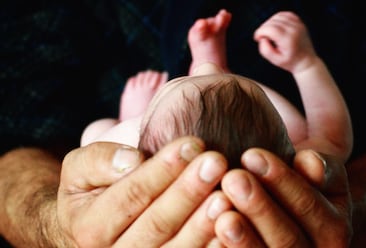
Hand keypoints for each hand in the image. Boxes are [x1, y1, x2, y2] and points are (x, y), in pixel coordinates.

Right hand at [58, 137, 231, 246]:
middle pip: (157, 224)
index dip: (162, 170)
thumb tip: (132, 160)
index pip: (130, 195)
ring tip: (226, 195)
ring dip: (203, 223)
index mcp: (90, 228)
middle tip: (216, 162)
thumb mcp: (80, 169)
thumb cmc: (93, 188)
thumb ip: (98, 161)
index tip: (192, 144)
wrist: (95, 227)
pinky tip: (231, 225)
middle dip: (188, 191)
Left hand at [215, 149, 351, 246]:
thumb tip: (305, 151)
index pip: (311, 205)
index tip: (251, 154)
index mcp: (334, 223)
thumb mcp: (321, 152)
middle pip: (290, 238)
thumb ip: (327, 118)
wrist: (297, 218)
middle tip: (232, 178)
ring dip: (246, 238)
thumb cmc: (301, 177)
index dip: (283, 181)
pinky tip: (211, 239)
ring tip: (221, 212)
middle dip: (261, 207)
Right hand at [253, 11, 316, 72]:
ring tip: (268, 33)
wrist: (305, 61)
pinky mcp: (299, 22)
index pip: (270, 29)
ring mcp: (298, 25)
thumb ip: (265, 50)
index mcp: (288, 39)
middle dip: (263, 28)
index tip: (257, 39)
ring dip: (269, 23)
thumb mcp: (275, 60)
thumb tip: (262, 38)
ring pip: (278, 16)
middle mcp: (294, 30)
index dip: (260, 32)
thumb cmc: (289, 62)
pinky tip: (275, 26)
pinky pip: (285, 14)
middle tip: (262, 38)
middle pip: (272, 22)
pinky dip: (277, 18)